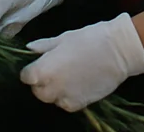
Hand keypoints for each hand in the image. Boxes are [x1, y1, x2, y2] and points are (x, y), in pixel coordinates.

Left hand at [19, 13, 143, 112]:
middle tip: (52, 70)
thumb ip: (44, 46)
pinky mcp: (79, 104)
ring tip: (65, 77)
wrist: (117, 51)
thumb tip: (29, 48)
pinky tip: (74, 86)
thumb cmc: (89, 39)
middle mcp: (51, 87)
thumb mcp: (64, 38)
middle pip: (37, 90)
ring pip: (50, 99)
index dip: (31, 70)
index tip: (38, 64)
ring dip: (53, 90)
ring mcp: (65, 97)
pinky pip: (65, 104)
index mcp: (44, 69)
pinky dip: (66, 97)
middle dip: (40, 82)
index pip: (26, 76)